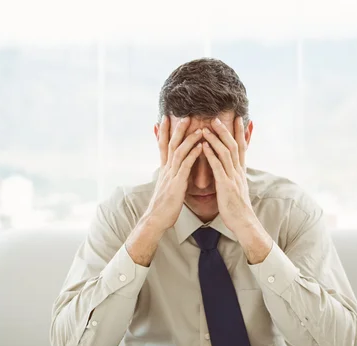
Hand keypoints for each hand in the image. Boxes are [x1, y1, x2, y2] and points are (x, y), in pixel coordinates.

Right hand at [145, 115, 203, 232]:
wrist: (156, 219)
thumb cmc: (164, 205)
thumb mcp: (166, 186)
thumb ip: (171, 176)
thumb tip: (172, 170)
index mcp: (165, 169)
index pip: (163, 145)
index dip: (163, 131)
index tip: (165, 118)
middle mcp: (167, 169)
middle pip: (171, 144)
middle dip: (177, 128)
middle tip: (185, 115)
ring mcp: (171, 175)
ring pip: (179, 152)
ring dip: (189, 138)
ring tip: (198, 127)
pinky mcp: (177, 184)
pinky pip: (186, 166)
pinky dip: (193, 154)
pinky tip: (200, 146)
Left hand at [202, 117, 272, 263]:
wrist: (244, 222)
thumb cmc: (238, 208)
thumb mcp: (238, 188)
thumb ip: (235, 176)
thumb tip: (234, 169)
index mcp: (240, 171)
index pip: (241, 147)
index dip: (239, 132)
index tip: (237, 118)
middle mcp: (238, 171)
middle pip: (233, 145)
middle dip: (226, 130)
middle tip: (216, 116)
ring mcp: (233, 177)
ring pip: (226, 152)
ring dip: (216, 138)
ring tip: (207, 126)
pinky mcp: (226, 185)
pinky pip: (218, 167)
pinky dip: (211, 154)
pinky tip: (203, 146)